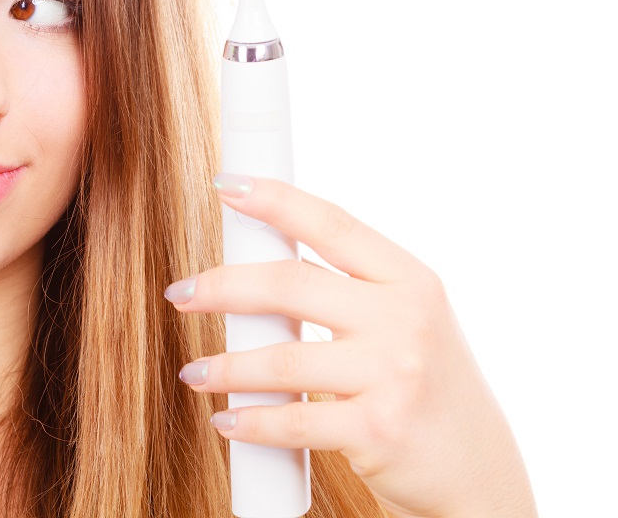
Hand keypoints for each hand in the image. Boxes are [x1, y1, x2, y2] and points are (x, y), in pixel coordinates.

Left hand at [165, 174, 536, 517]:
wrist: (478, 473)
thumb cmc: (425, 390)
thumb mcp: (408, 323)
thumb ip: (350, 292)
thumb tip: (256, 267)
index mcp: (410, 279)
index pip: (332, 224)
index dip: (273, 199)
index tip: (223, 184)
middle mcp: (406, 318)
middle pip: (290, 285)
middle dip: (222, 287)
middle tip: (180, 294)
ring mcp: (395, 375)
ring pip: (281, 359)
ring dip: (224, 366)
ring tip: (194, 372)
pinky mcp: (379, 430)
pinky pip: (294, 422)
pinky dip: (250, 422)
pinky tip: (226, 420)